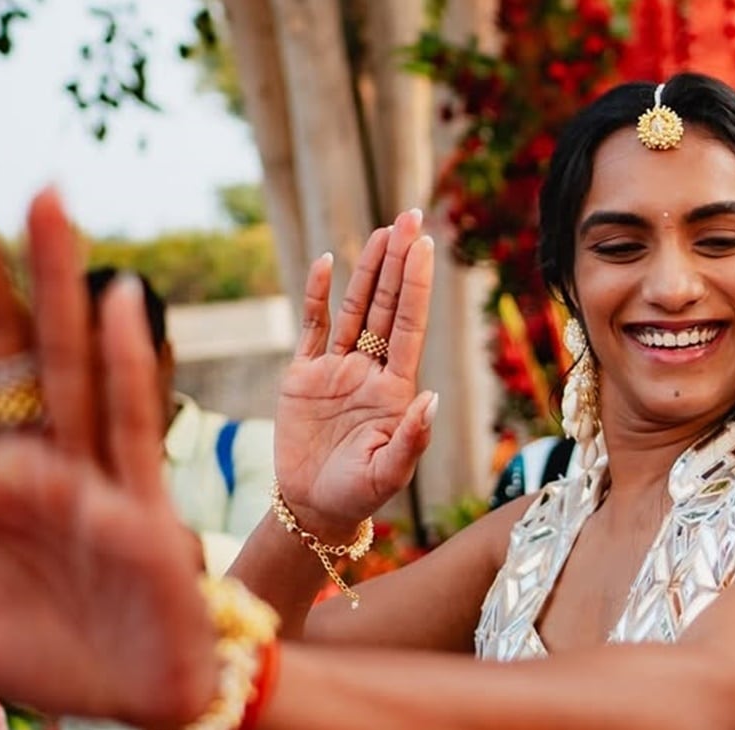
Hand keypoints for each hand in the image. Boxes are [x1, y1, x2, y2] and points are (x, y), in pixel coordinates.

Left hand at [0, 191, 215, 729]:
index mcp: (3, 488)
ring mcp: (97, 480)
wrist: (144, 700)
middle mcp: (48, 466)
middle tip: (0, 192)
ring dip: (58, 281)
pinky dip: (128, 361)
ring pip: (71, 365)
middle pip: (16, 354)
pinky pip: (131, 425)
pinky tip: (119, 301)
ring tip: (46, 199)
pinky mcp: (140, 511)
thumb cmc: (61, 656)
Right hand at [274, 210, 437, 538]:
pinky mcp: (304, 377)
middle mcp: (370, 371)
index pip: (408, 325)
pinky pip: (313, 328)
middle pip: (387, 305)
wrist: (314, 508)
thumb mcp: (391, 473)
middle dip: (399, 262)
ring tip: (384, 231)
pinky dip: (319, 296)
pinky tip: (328, 263)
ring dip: (369, 270)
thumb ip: (412, 438)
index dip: (416, 284)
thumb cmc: (360, 495)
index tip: (426, 246)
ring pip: (355, 310)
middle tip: (410, 217)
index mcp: (396, 389)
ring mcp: (337, 370)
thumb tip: (430, 398)